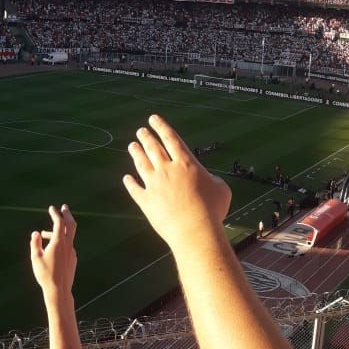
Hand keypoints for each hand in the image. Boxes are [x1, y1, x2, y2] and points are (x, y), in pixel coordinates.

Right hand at [30, 205, 76, 298]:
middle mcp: (68, 245)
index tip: (52, 208)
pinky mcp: (73, 259)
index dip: (56, 214)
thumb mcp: (36, 258)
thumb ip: (35, 243)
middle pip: (71, 225)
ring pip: (68, 236)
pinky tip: (53, 247)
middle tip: (64, 207)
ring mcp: (72, 252)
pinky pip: (68, 245)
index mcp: (58, 242)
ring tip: (45, 234)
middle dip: (67, 215)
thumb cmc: (45, 274)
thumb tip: (36, 233)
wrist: (59, 290)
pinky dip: (62, 241)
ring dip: (59, 231)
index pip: (59, 223)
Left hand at [123, 115, 231, 247]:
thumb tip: (208, 180)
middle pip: (153, 148)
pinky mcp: (146, 201)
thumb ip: (212, 179)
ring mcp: (154, 184)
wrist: (194, 229)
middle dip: (146, 137)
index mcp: (186, 162)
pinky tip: (126, 178)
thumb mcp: (221, 188)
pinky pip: (135, 189)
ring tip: (132, 146)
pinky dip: (130, 183)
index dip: (162, 127)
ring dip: (136, 154)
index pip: (171, 139)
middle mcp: (167, 169)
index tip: (153, 119)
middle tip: (141, 131)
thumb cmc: (213, 209)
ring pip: (142, 164)